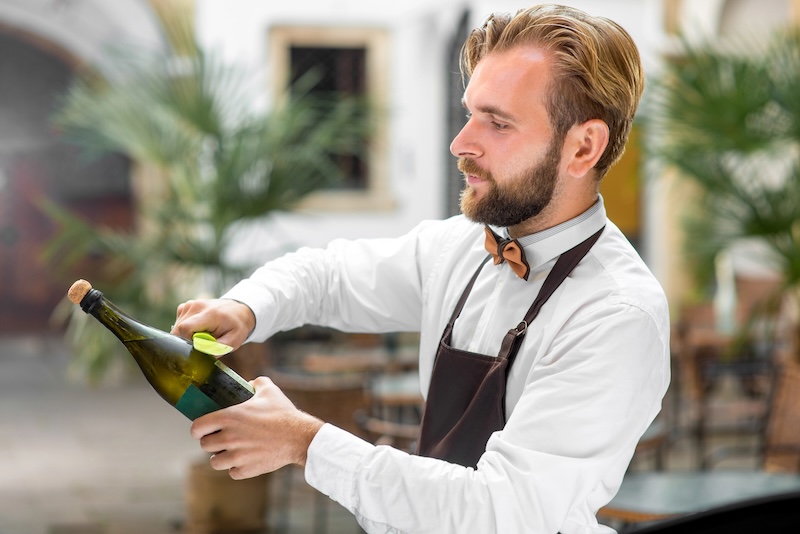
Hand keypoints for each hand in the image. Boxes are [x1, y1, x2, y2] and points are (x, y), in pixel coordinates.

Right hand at [171, 298, 255, 349]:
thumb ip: (217, 349)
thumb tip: (202, 354)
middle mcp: (197, 306)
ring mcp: (190, 304)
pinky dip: (186, 329)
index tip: (198, 345)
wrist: (238, 311)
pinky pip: (178, 323)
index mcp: (210, 314)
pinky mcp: (186, 306)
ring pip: (177, 327)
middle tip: (203, 340)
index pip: (185, 328)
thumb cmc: (236, 327)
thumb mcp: (233, 341)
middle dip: (187, 340)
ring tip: (202, 334)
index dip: (188, 342)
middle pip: (179, 330)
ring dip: (186, 335)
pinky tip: (198, 329)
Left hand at [190, 377, 324, 478]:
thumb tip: (248, 384)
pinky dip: (237, 468)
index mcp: (229, 417)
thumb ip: (256, 383)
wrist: (299, 437)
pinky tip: (245, 460)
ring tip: (232, 451)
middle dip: (212, 441)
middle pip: (204, 445)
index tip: (204, 429)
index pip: (197, 427)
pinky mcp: (246, 470)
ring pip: (215, 462)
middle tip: (222, 438)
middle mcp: (229, 438)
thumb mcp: (269, 390)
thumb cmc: (283, 413)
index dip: (199, 428)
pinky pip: (232, 472)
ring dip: (222, 456)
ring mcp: (237, 456)